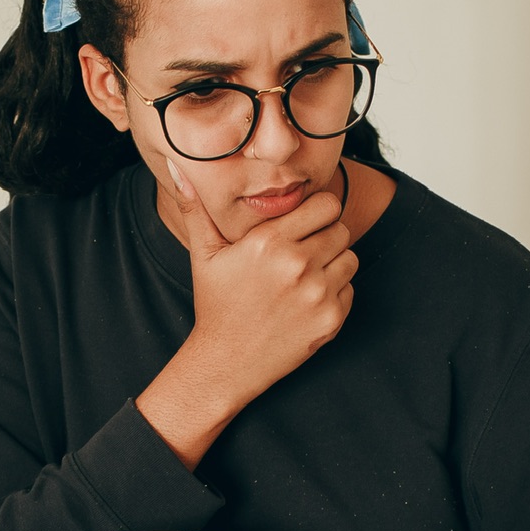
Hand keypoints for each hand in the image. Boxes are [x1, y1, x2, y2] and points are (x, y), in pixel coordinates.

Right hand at [136, 160, 357, 467]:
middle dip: (326, 236)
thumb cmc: (216, 304)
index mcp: (269, 241)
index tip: (306, 222)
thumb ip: (197, 208)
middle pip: (341, 229)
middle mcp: (297, 265)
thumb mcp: (204, 255)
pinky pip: (349, 289)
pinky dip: (335, 293)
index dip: (318, 210)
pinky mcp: (331, 320)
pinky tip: (307, 301)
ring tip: (305, 276)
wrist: (226, 362)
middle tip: (304, 252)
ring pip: (350, 258)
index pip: (325, 204)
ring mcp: (317, 294)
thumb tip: (179, 168)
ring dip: (334, 263)